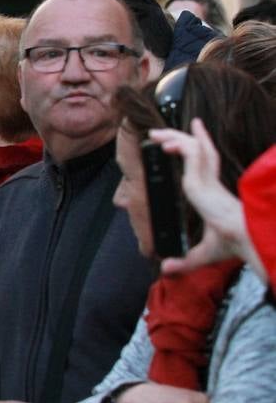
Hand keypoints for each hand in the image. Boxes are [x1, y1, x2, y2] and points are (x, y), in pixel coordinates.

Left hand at [150, 121, 256, 274]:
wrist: (248, 241)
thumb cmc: (235, 244)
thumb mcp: (203, 254)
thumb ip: (184, 261)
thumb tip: (165, 269)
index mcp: (213, 193)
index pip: (205, 164)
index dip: (198, 148)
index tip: (188, 138)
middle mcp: (211, 183)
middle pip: (196, 151)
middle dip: (177, 138)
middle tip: (157, 134)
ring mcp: (208, 180)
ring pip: (193, 149)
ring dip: (174, 138)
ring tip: (155, 134)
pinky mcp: (204, 181)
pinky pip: (193, 156)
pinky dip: (181, 147)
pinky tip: (167, 146)